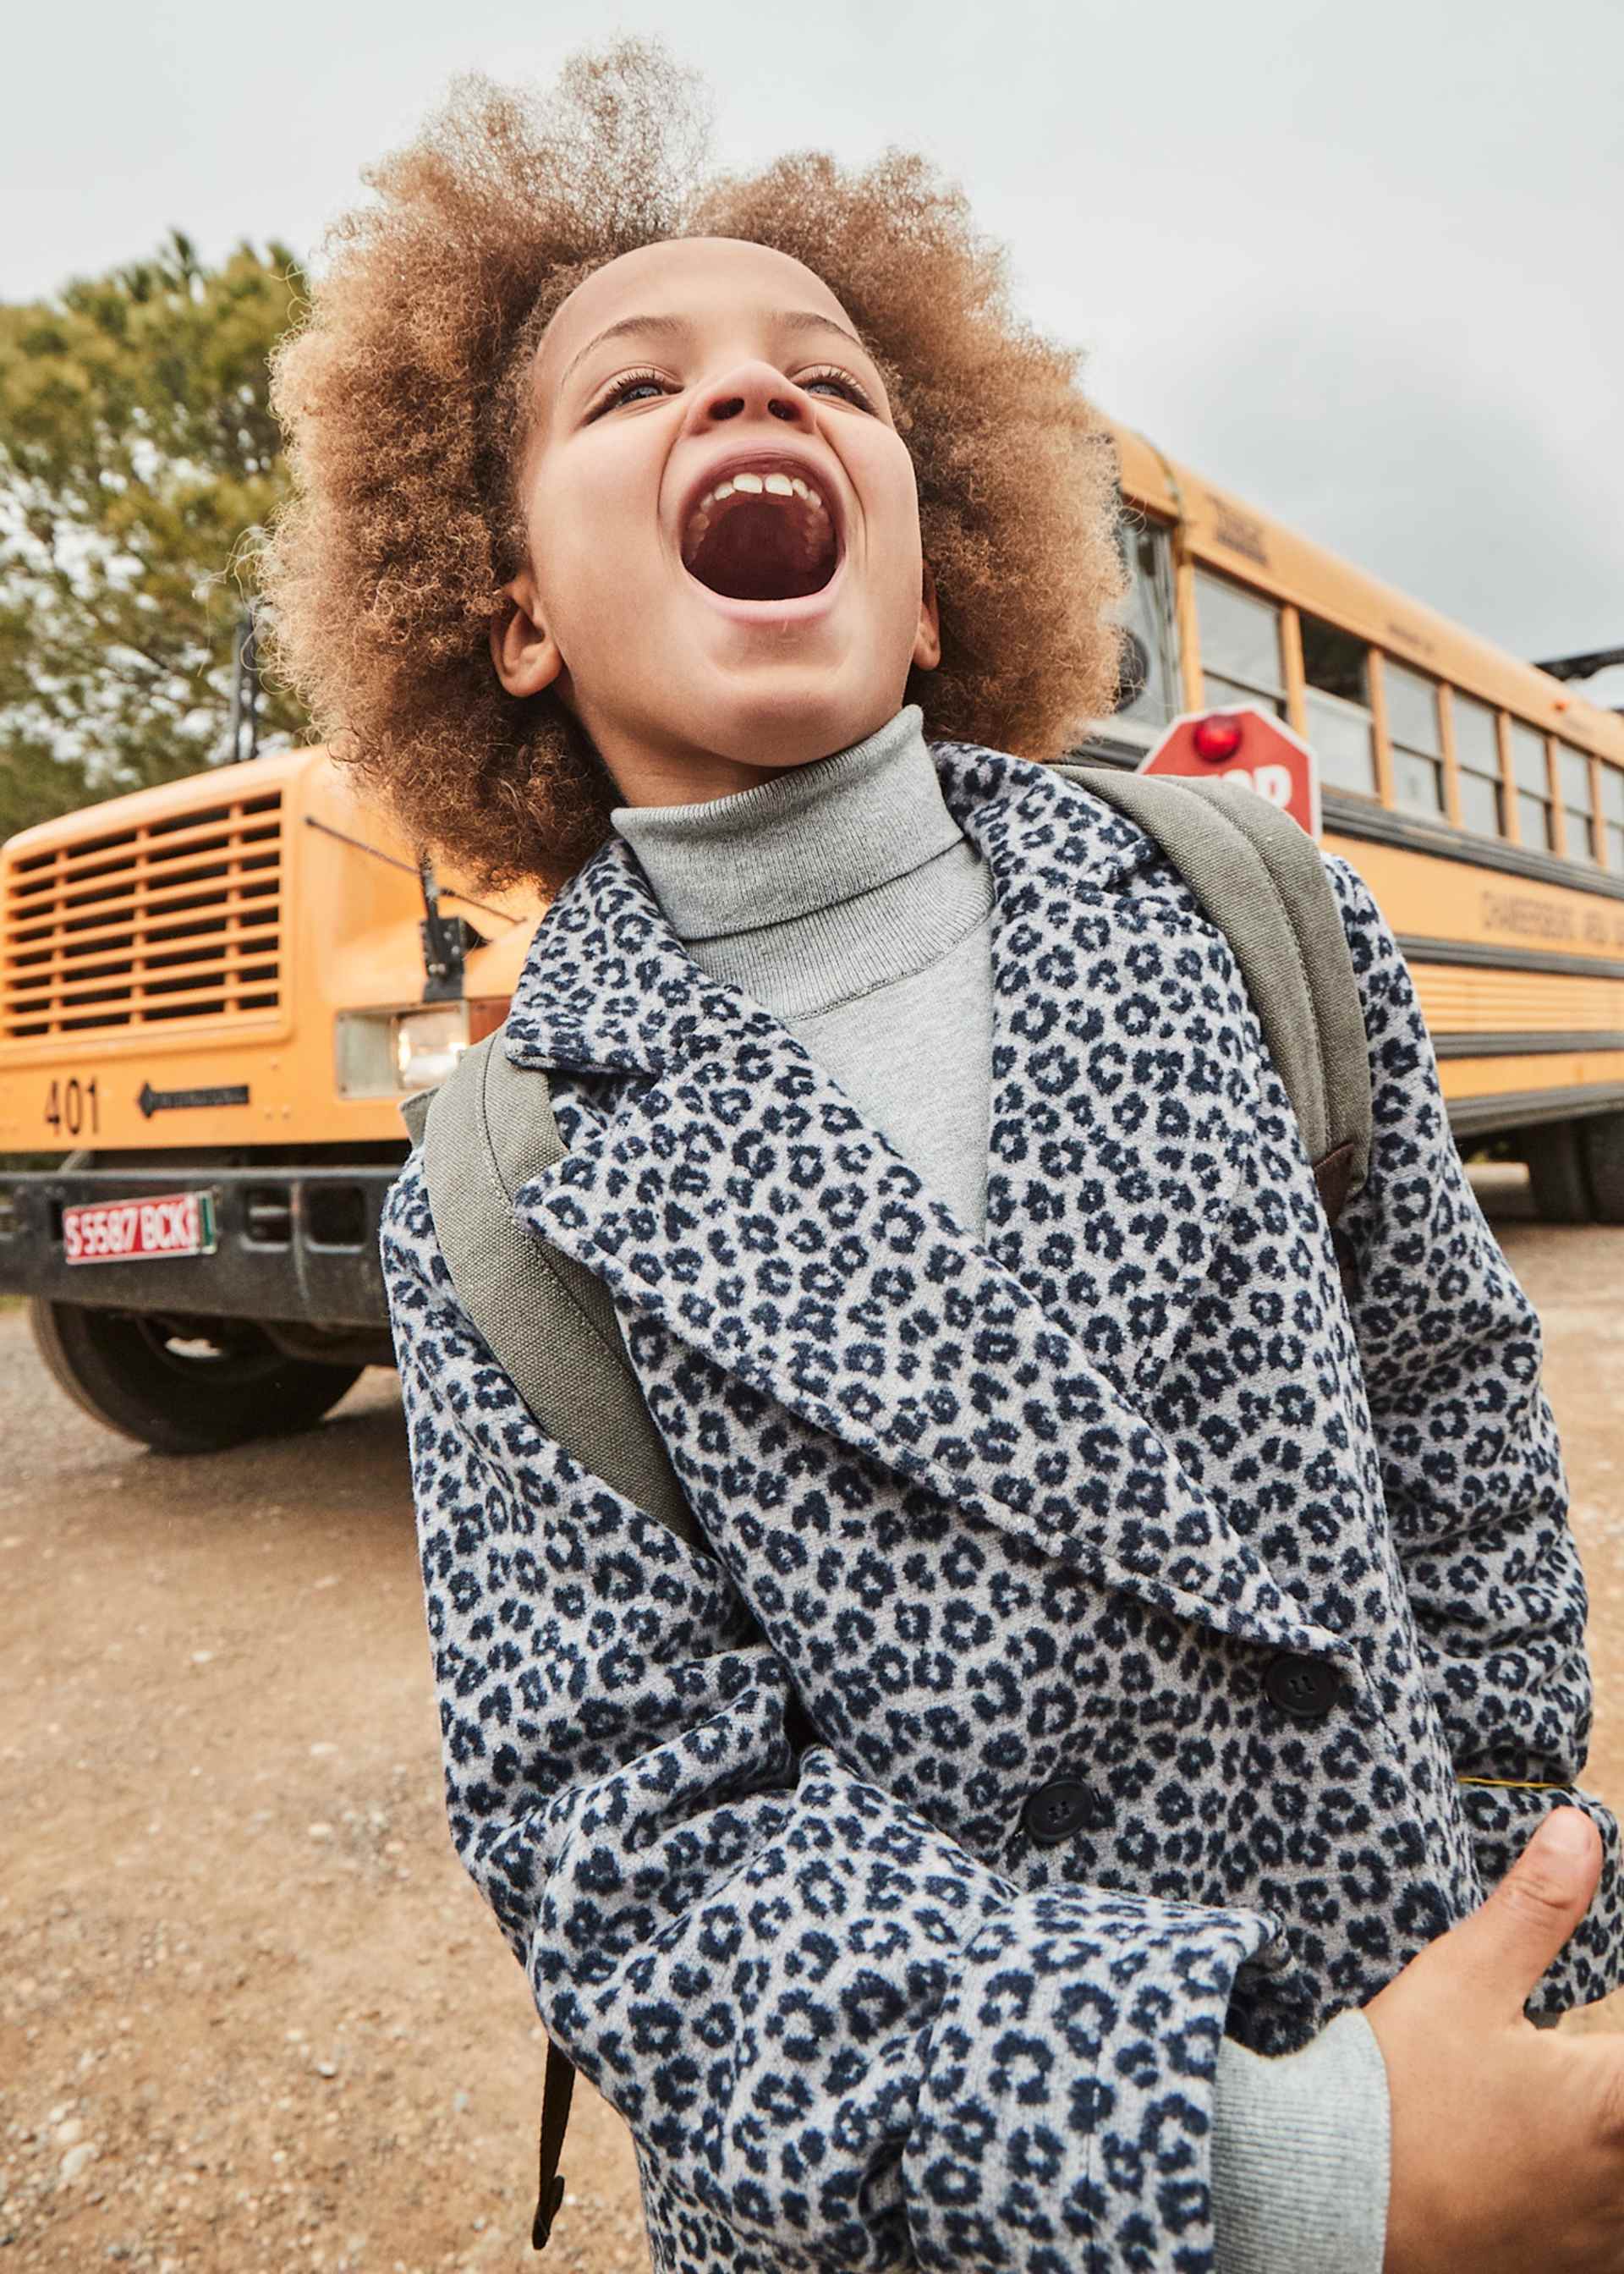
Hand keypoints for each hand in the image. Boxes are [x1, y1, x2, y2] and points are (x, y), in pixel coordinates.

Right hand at [1364, 1805, 1623, 2272]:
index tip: (1595, 2040)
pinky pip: (1607, 2240)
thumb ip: (1537, 1906)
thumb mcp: (1463, 1977)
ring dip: (1606, 2146)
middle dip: (1610, 2084)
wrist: (1327, 2198)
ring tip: (1571, 2118)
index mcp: (1617, 2104)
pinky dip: (1595, 2202)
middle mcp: (1623, 2183)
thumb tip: (1581, 1830)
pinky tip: (1557, 2175)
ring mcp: (1597, 2241)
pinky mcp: (1562, 2271)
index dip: (1617, 2047)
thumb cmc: (1396, 2087)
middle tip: (1587, 2069)